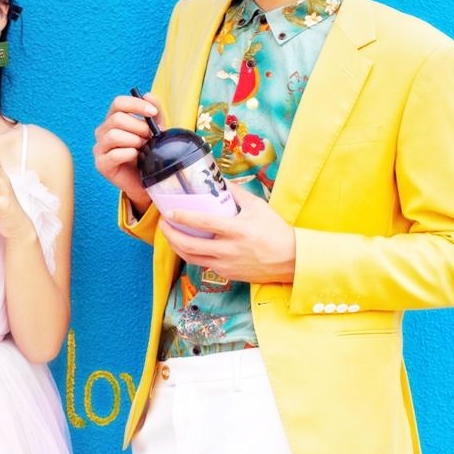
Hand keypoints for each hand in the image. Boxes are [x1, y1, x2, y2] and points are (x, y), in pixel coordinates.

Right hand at [93, 92, 163, 210]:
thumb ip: (154, 112)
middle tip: (149, 138)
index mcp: (113, 119)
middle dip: (138, 127)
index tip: (152, 112)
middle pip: (116, 119)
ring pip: (114, 135)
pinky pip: (114, 154)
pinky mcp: (101, 164)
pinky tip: (136, 157)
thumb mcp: (156, 130)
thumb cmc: (148, 153)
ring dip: (134, 141)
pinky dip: (129, 154)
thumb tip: (148, 95)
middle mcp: (103, 131)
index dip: (136, 104)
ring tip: (143, 149)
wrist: (146, 180)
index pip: (118, 103)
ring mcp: (99, 148)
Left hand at [159, 184, 296, 282]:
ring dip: (176, 246)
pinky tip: (187, 245)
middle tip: (163, 223)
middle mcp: (228, 250)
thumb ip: (236, 193)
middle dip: (170, 234)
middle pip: (188, 245)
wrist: (290, 260)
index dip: (182, 217)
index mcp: (236, 230)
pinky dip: (191, 254)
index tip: (169, 211)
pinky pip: (202, 263)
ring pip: (191, 258)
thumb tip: (219, 179)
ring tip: (169, 234)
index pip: (203, 223)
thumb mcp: (258, 207)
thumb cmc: (275, 231)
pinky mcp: (226, 274)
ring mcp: (225, 265)